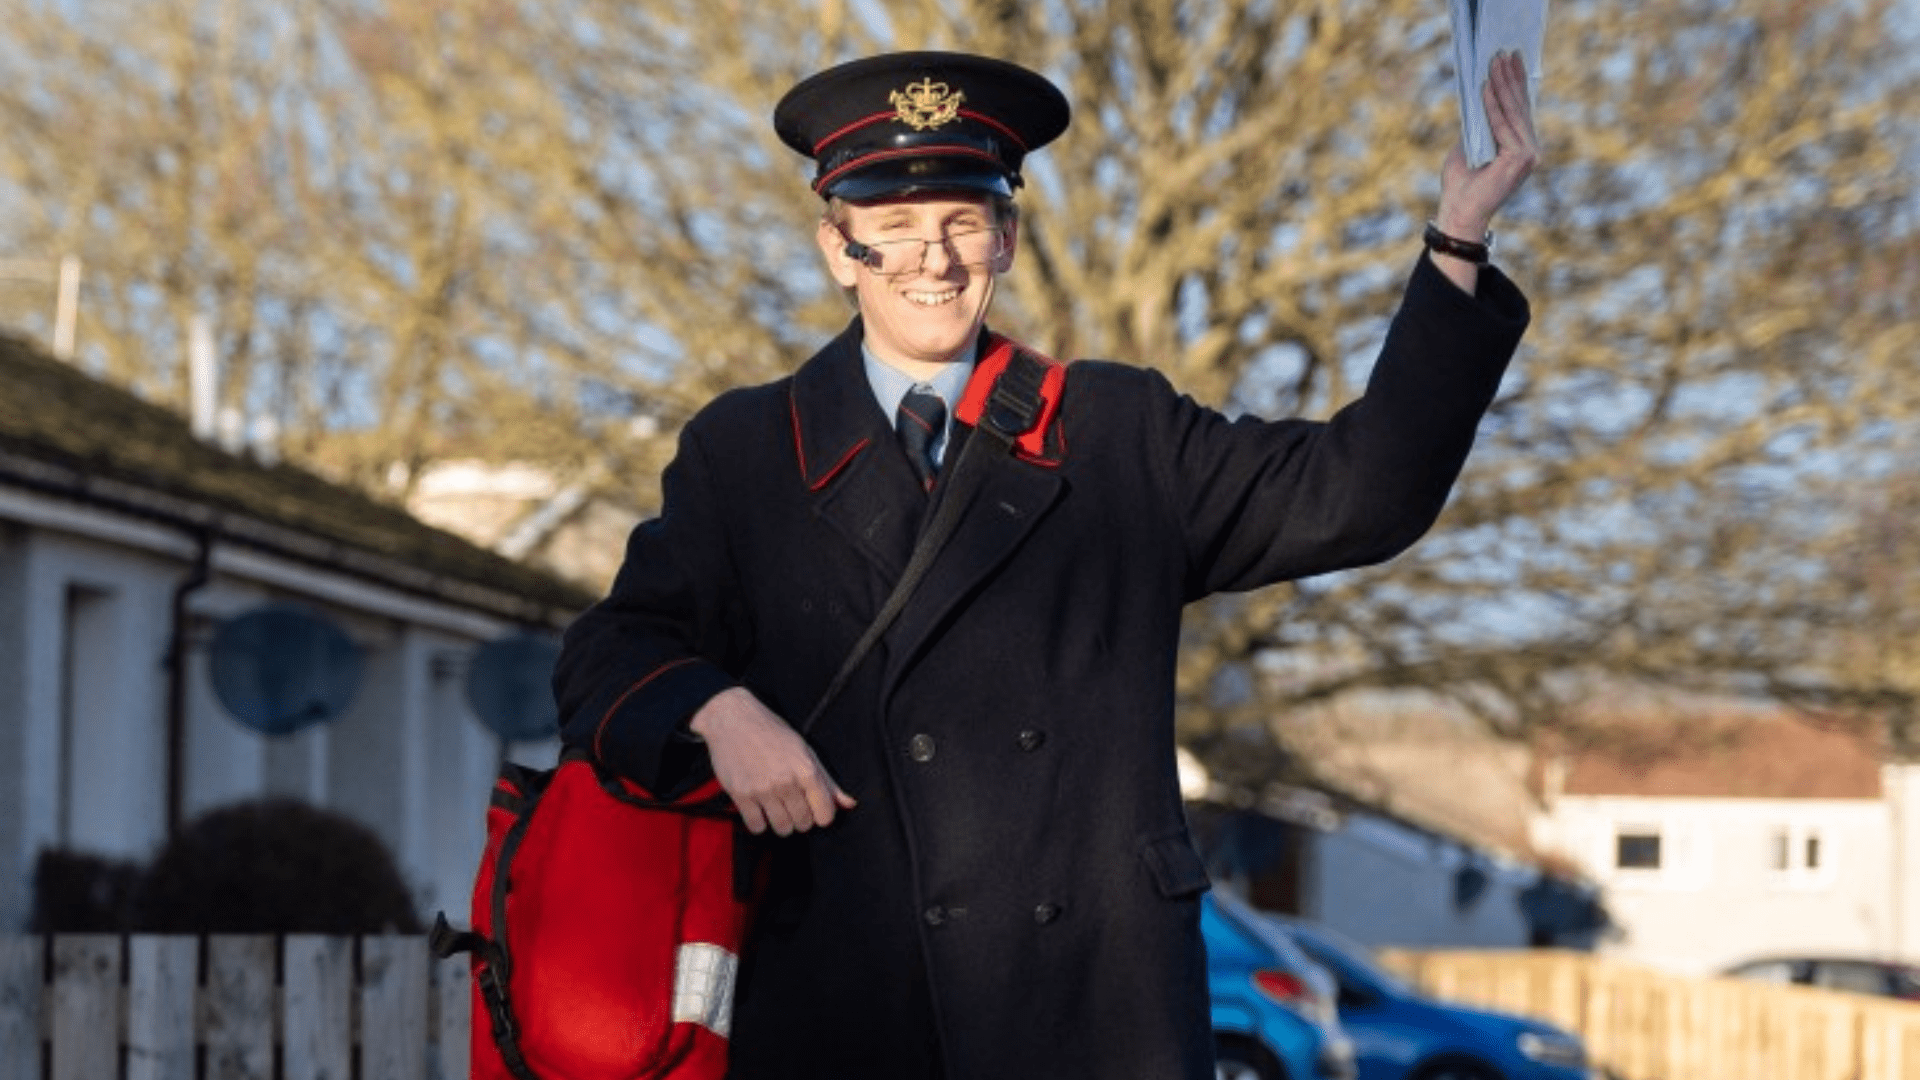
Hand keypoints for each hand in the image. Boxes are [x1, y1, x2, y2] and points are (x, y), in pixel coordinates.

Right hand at [689, 687, 855, 835]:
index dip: (822, 815)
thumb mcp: (806, 751)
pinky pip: (756, 826)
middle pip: (803, 823)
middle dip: (801, 819)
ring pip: (782, 828)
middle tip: (793, 806)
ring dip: (782, 824)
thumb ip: (828, 781)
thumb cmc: (773, 733)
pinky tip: (759, 810)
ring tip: (777, 809)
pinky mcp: (741, 794)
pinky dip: (759, 823)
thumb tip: (849, 804)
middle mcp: (786, 781)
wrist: (733, 720)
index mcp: (806, 770)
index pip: (825, 815)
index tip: (814, 809)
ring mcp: (762, 789)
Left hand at [1436, 49, 1540, 239]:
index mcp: (1521, 147)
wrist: (1459, 212)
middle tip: (1503, 53)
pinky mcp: (1521, 158)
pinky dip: (1493, 106)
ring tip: (1494, 63)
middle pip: (1519, 107)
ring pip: (1512, 113)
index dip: (1515, 83)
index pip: (1519, 109)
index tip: (1511, 59)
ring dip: (1502, 85)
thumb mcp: (1468, 145)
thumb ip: (1478, 124)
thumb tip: (1478, 95)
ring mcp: (1529, 154)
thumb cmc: (1461, 184)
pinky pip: (1503, 125)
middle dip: (1510, 78)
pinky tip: (1486, 87)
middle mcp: (1530, 150)